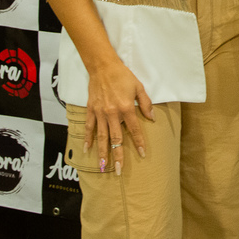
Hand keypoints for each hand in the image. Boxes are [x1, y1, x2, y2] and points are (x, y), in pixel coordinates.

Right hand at [84, 59, 154, 175]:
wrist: (103, 67)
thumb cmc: (123, 76)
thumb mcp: (139, 87)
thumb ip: (145, 103)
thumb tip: (152, 118)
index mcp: (126, 108)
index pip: (134, 129)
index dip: (139, 143)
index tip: (142, 154)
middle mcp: (112, 113)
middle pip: (116, 138)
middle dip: (118, 156)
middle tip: (119, 171)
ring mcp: (100, 112)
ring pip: (101, 136)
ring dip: (102, 152)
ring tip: (103, 167)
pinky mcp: (91, 110)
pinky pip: (88, 127)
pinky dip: (87, 138)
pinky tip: (86, 149)